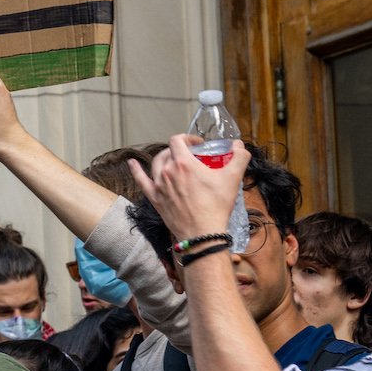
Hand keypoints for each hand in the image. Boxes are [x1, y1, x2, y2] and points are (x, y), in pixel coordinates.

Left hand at [128, 135, 247, 245]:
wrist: (202, 233)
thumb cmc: (215, 207)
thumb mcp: (233, 178)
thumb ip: (239, 157)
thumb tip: (239, 145)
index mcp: (183, 163)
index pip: (178, 140)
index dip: (188, 138)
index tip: (198, 144)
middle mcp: (167, 172)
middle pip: (169, 151)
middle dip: (181, 150)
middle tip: (192, 156)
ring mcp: (159, 186)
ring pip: (156, 163)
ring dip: (165, 157)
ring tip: (173, 158)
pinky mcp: (155, 198)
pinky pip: (141, 180)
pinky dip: (136, 170)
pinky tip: (132, 163)